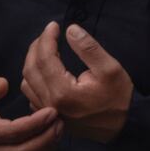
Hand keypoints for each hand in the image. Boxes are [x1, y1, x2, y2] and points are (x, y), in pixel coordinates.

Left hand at [21, 22, 133, 143]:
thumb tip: (70, 30)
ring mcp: (46, 111)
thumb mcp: (110, 69)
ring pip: (27, 82)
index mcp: (62, 92)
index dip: (46, 39)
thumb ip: (88, 48)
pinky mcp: (48, 115)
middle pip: (30, 69)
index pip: (44, 59)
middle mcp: (49, 103)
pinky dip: (33, 76)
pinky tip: (45, 68)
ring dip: (32, 62)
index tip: (53, 25)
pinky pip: (31, 93)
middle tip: (47, 33)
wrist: (122, 125)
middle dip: (36, 47)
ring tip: (46, 47)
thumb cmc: (119, 97)